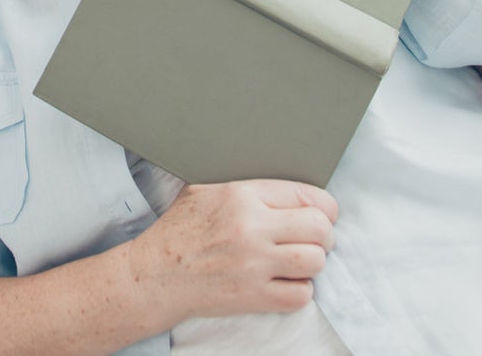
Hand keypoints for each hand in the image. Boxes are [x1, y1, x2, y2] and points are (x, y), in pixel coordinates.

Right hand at [127, 180, 336, 323]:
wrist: (157, 273)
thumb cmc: (180, 229)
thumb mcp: (205, 189)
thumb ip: (245, 185)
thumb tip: (281, 185)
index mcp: (242, 195)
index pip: (307, 195)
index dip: (324, 206)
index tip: (324, 213)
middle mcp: (252, 228)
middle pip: (319, 228)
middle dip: (324, 234)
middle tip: (316, 238)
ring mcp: (254, 264)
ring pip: (315, 261)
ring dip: (314, 262)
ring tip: (301, 260)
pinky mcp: (253, 297)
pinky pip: (300, 295)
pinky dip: (301, 290)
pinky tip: (287, 282)